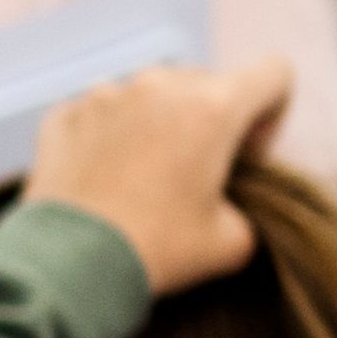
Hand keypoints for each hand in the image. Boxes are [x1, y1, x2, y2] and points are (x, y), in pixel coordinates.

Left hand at [30, 56, 294, 296]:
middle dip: (211, 120)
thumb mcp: (233, 240)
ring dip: (157, 123)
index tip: (247, 154)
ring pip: (150, 94)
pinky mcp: (62, 114)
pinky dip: (109, 135)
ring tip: (144, 176)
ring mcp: (103, 95)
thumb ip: (246, 204)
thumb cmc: (157, 249)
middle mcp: (157, 85)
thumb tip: (224, 199)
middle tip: (195, 172)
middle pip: (207, 83)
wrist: (65, 265)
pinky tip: (102, 177)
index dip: (272, 113)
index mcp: (212, 106)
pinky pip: (101, 112)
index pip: (274, 73)